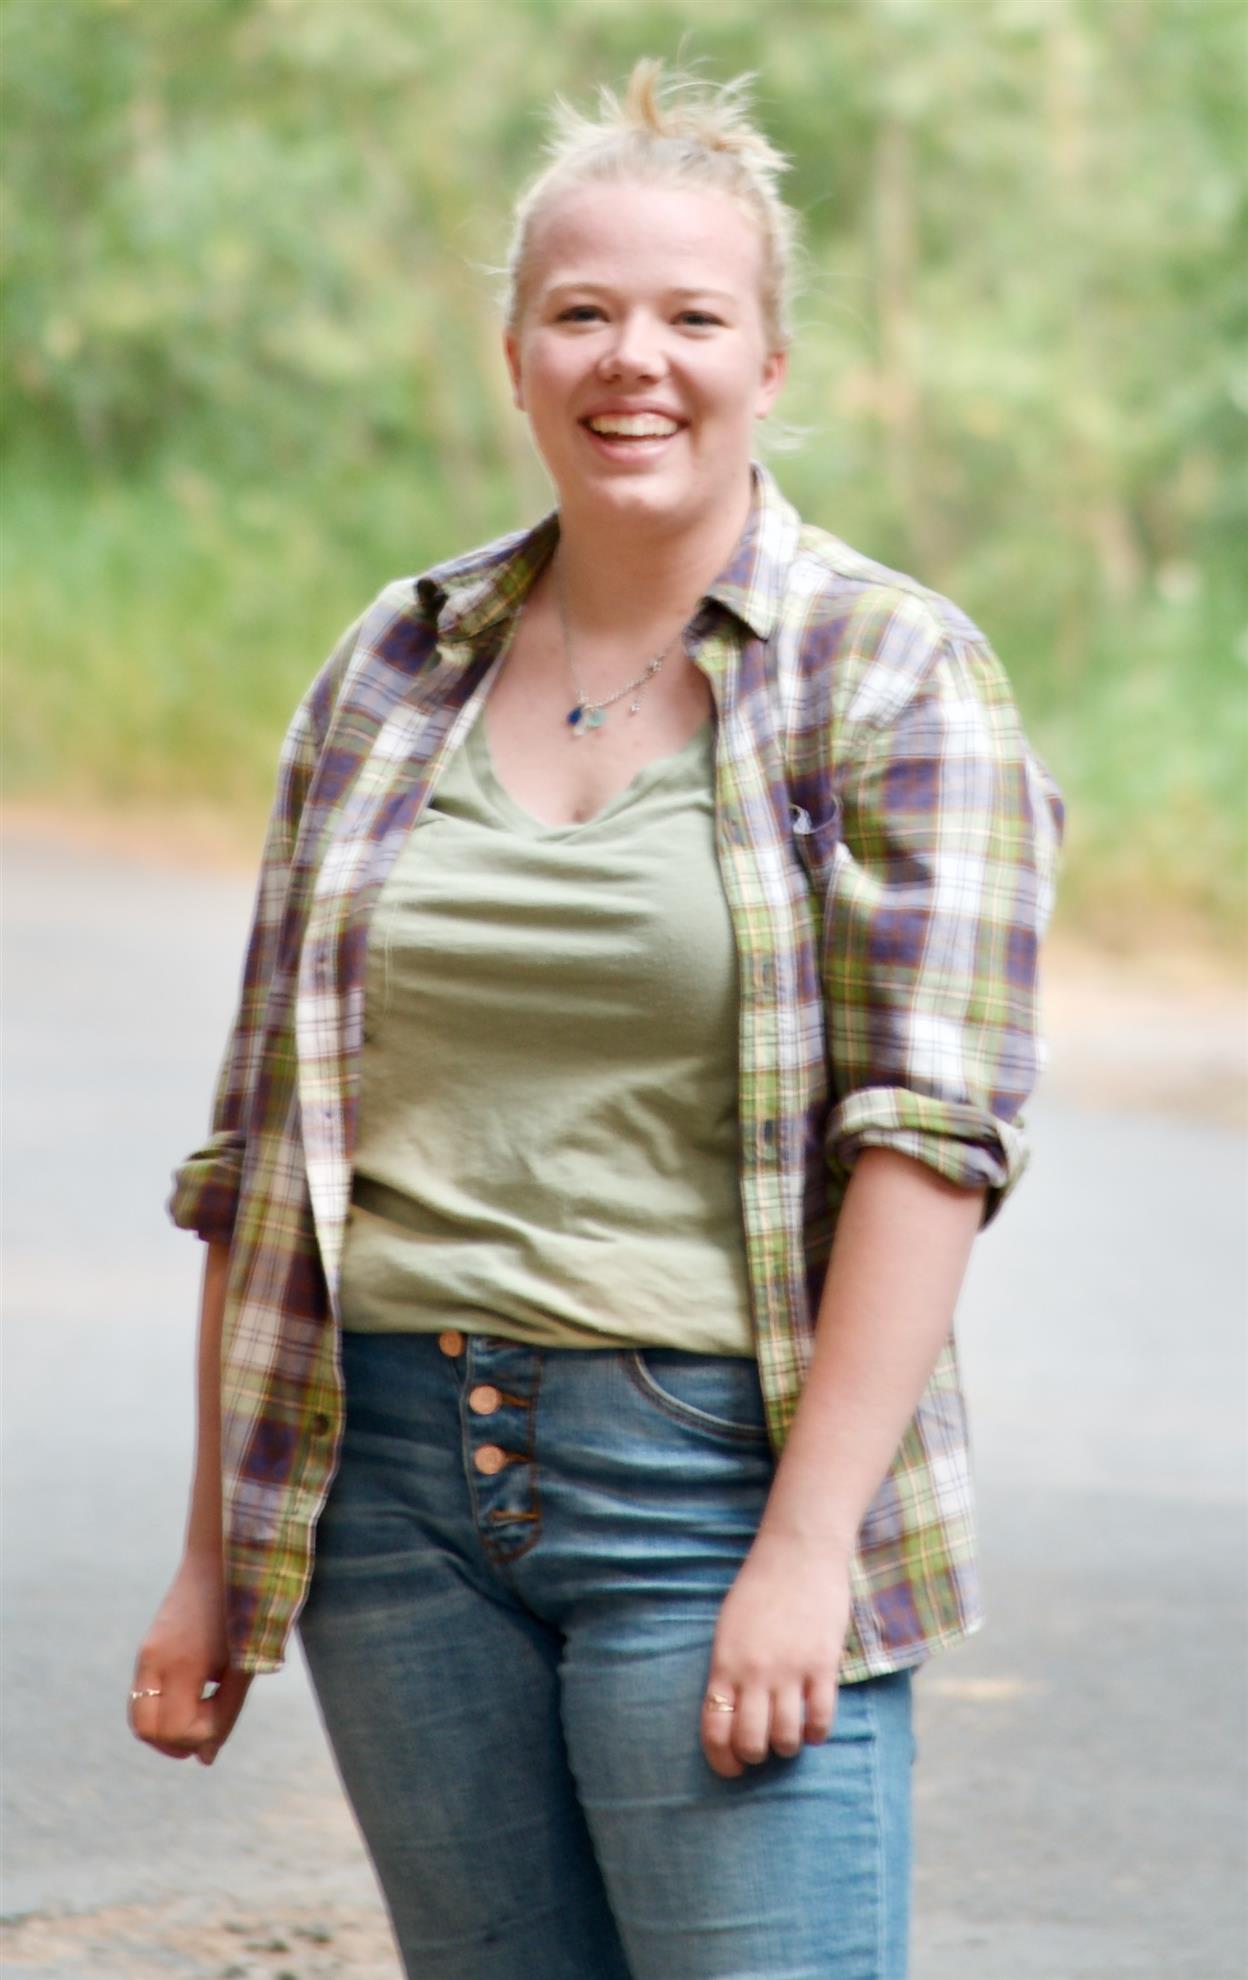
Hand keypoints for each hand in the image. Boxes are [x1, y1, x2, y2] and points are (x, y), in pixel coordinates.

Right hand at [129, 1555, 252, 1765]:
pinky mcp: (146, 1649)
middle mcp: (154, 1660)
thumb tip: (205, 1760)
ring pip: (140, 1718)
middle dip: (177, 1740)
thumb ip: (227, 1711)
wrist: (222, 1557)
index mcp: (182, 1662)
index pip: (176, 1729)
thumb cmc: (244, 1608)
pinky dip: (164, 1709)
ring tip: (204, 1708)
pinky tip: (195, 1694)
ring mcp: (145, 1654)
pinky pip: (143, 1697)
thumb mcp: (244, 1661)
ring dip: (168, 1728)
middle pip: (146, 1731)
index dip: (202, 1733)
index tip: (224, 1707)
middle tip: (210, 1719)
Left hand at [701, 1532, 850, 1778]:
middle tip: (762, 1751)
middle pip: (750, 1743)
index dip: (722, 1760)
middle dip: (755, 1757)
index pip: (715, 1729)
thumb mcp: (729, 1627)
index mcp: (725, 1663)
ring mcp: (790, 1670)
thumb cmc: (760, 1586)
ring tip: (789, 1735)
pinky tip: (814, 1725)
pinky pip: (820, 1720)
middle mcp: (754, 1672)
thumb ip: (728, 1669)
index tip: (732, 1769)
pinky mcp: (822, 1665)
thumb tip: (729, 1712)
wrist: (798, 1551)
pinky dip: (817, 1733)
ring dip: (787, 1746)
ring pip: (786, 1738)